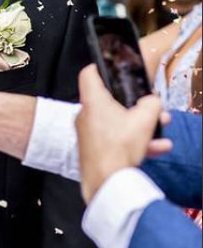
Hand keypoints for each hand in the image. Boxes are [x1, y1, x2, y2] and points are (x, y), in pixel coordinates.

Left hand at [75, 66, 168, 202]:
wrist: (107, 182)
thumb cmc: (119, 147)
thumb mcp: (144, 121)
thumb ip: (151, 105)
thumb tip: (152, 102)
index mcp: (92, 101)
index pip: (88, 75)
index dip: (99, 67)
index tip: (110, 66)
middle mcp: (86, 115)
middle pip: (110, 101)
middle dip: (135, 105)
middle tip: (153, 108)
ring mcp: (88, 133)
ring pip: (117, 123)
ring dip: (140, 125)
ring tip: (161, 129)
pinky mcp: (93, 149)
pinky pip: (116, 140)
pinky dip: (134, 141)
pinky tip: (158, 148)